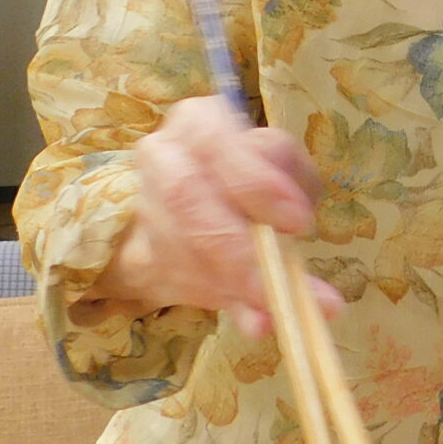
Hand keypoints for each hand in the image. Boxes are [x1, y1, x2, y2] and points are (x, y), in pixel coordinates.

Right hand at [99, 96, 331, 339]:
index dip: (257, 184)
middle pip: (185, 195)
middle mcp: (163, 154)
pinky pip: (173, 280)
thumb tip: (305, 252)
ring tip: (276, 305)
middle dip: (236, 248)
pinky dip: (221, 303)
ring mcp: (143, 202)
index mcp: (201, 122)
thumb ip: (295, 203)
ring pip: (177, 244)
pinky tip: (256, 322)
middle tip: (279, 285)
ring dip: (230, 280)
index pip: (218, 143)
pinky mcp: (137, 252)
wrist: (195, 213)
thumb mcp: (285, 178)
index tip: (298, 223)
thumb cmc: (251, 184)